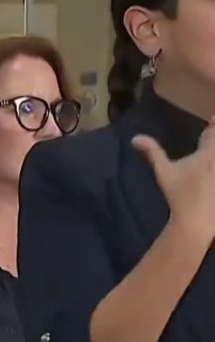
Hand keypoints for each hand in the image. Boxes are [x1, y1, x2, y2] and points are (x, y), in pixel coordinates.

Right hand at [133, 118, 214, 239]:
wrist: (195, 220)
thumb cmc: (178, 194)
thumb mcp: (163, 172)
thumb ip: (152, 152)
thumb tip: (135, 138)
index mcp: (207, 153)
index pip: (213, 130)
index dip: (213, 124)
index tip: (211, 121)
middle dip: (212, 140)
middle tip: (206, 141)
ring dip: (212, 155)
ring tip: (206, 160)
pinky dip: (213, 167)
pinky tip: (208, 174)